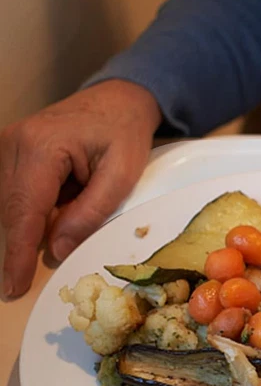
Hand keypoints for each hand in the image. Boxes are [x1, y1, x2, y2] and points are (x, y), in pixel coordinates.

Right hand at [0, 80, 160, 298]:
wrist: (119, 99)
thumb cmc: (124, 132)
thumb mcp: (122, 174)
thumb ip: (90, 212)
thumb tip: (56, 249)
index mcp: (40, 147)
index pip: (24, 211)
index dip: (17, 253)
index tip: (12, 286)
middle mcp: (13, 143)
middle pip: (12, 211)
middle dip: (27, 242)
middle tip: (41, 266)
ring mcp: (7, 145)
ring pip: (11, 206)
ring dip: (35, 224)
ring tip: (75, 206)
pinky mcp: (10, 152)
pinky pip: (17, 195)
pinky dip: (35, 211)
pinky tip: (63, 205)